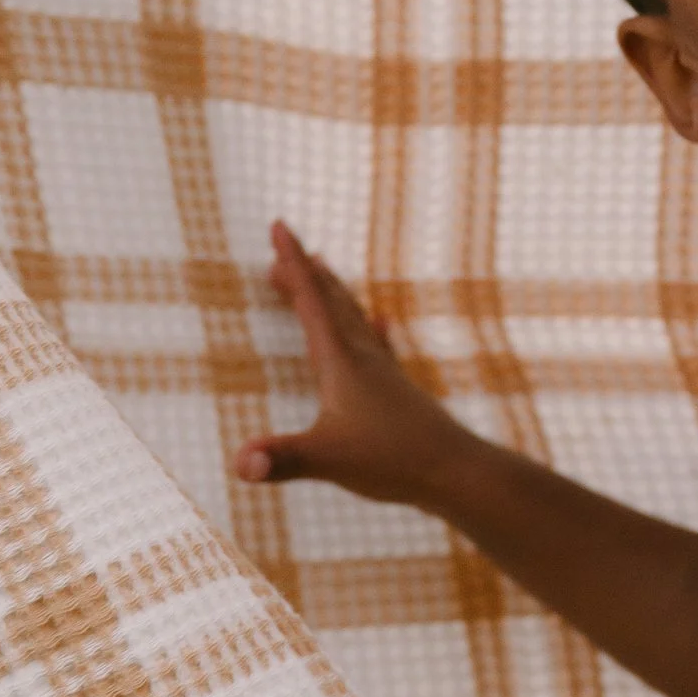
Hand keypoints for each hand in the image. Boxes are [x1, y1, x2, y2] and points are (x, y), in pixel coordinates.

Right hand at [235, 223, 462, 504]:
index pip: (312, 304)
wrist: (457, 472)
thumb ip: (282, 459)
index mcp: (343, 364)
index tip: (279, 224)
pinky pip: (381, 348)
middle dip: (304, 274)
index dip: (292, 264)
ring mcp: (385, 374)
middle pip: (332, 304)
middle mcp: (365, 360)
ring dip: (335, 294)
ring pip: (355, 320)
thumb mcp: (328, 460)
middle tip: (282, 247)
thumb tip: (240, 463)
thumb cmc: (395, 462)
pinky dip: (373, 329)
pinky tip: (382, 322)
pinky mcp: (399, 392)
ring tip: (322, 269)